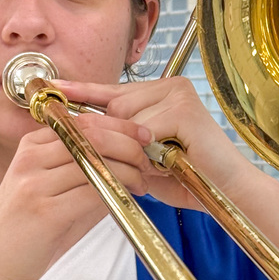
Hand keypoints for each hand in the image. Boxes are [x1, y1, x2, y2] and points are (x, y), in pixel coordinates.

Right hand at [0, 113, 153, 279]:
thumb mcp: (49, 191)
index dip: (119, 125)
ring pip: (95, 162)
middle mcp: (31, 159)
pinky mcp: (45, 212)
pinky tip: (126, 197)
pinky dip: (116, 191)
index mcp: (31, 147)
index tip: (142, 135)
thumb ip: (81, 173)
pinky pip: (92, 191)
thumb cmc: (25, 231)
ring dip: (128, 169)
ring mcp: (35, 184)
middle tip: (147, 159)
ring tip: (142, 181)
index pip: (82, 121)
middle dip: (128, 144)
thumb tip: (125, 162)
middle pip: (91, 136)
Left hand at [55, 76, 256, 207]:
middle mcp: (169, 86)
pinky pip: (144, 130)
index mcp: (159, 93)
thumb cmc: (187, 178)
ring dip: (137, 149)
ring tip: (165, 162)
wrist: (226, 192)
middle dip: (116, 138)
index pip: (111, 91)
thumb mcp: (143, 159)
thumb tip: (80, 134)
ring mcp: (178, 94)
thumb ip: (118, 143)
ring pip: (126, 118)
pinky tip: (172, 159)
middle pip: (114, 107)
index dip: (81, 91)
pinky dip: (151, 152)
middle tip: (147, 161)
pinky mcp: (184, 109)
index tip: (52, 87)